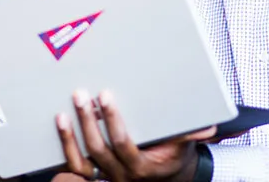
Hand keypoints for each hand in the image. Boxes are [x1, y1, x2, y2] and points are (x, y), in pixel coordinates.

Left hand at [56, 89, 216, 181]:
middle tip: (81, 94)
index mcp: (141, 167)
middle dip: (88, 121)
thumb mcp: (183, 146)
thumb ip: (190, 136)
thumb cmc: (172, 156)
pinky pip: (75, 165)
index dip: (112, 120)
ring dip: (71, 136)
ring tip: (64, 111)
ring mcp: (105, 176)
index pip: (123, 144)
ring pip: (82, 161)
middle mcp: (121, 174)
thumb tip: (208, 128)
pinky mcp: (94, 174)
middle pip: (99, 149)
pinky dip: (66, 146)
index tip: (105, 97)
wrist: (163, 178)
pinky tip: (60, 124)